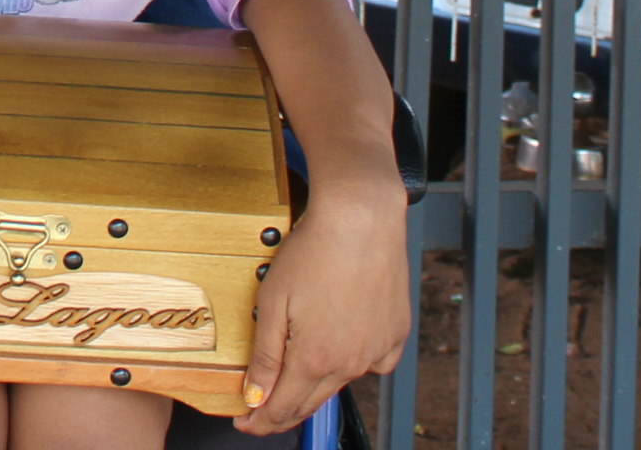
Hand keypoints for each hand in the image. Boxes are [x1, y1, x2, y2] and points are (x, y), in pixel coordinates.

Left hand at [236, 182, 408, 432]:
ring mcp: (377, 350)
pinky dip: (354, 364)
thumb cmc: (314, 251)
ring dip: (315, 386)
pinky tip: (340, 351)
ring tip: (294, 379)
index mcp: (316, 358)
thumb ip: (265, 356)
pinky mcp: (395, 333)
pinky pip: (373, 363)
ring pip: (341, 382)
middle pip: (312, 402)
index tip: (245, 422)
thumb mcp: (272, 303)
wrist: (361, 218)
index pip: (284, 408)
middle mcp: (351, 362)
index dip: (261, 420)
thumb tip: (256, 397)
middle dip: (283, 412)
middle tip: (261, 412)